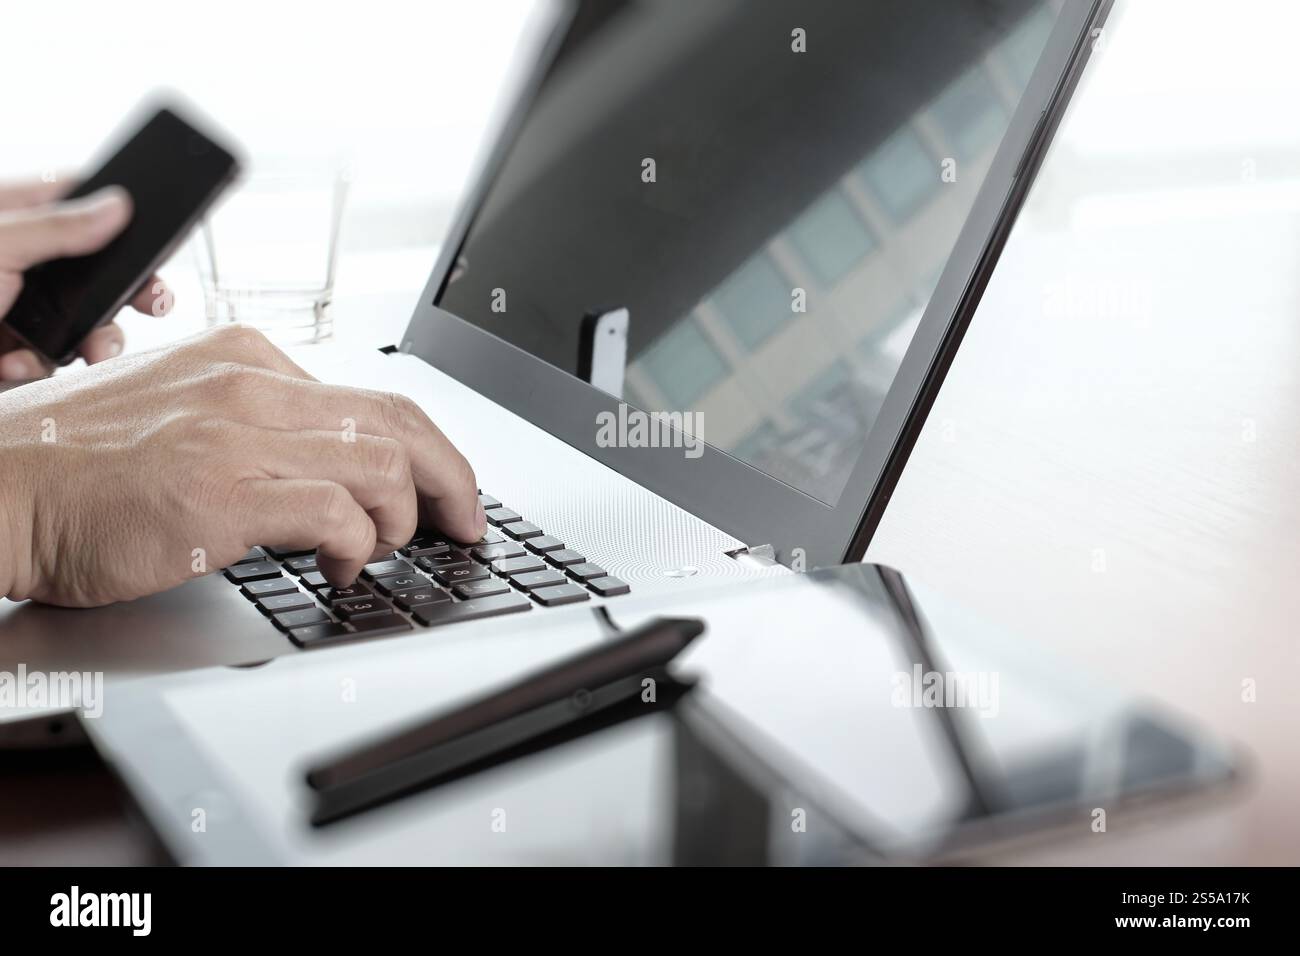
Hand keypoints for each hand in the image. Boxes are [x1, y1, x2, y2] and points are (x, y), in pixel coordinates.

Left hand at [0, 179, 172, 379]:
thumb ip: (57, 228)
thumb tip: (119, 205)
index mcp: (16, 219)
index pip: (79, 201)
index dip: (121, 215)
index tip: (158, 235)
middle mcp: (23, 261)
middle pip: (100, 271)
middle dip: (132, 294)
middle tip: (156, 303)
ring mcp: (20, 307)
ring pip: (85, 324)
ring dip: (94, 344)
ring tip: (93, 357)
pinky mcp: (14, 347)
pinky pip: (49, 360)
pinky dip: (36, 368)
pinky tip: (10, 364)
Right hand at [0, 324, 485, 606]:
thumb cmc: (79, 467)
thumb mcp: (183, 415)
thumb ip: (260, 429)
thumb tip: (337, 470)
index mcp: (247, 359)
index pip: (373, 396)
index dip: (431, 448)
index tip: (450, 486)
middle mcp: (250, 382)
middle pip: (398, 422)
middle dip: (452, 479)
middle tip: (465, 522)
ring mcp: (237, 433)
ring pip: (381, 465)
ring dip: (401, 519)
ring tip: (380, 550)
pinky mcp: (221, 490)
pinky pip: (336, 512)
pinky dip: (359, 546)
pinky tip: (342, 565)